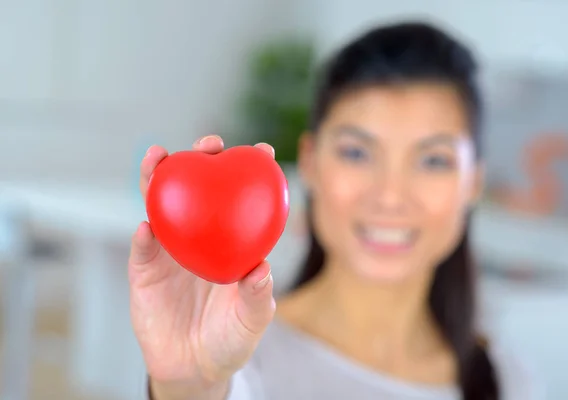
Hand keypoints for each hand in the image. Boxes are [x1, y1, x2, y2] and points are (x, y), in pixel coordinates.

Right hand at [129, 136, 276, 396]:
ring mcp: (170, 251)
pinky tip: (147, 226)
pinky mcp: (144, 271)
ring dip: (158, 179)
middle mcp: (199, 236)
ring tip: (159, 157)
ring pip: (162, 207)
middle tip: (208, 144)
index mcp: (228, 241)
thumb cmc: (229, 338)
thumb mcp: (251, 321)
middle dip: (201, 160)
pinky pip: (142, 250)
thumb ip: (258, 298)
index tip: (263, 151)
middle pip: (198, 190)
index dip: (250, 173)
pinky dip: (143, 236)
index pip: (240, 200)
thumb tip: (262, 269)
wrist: (193, 367)